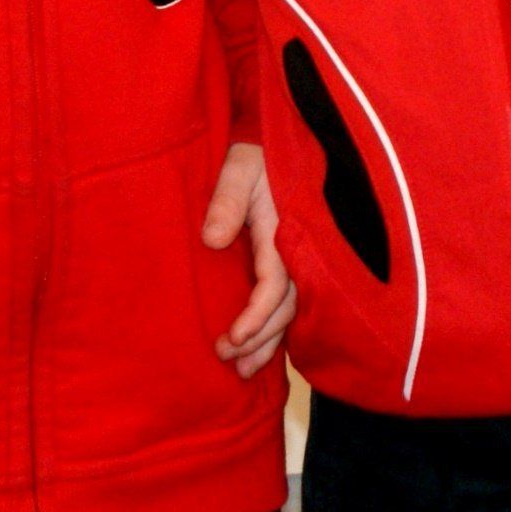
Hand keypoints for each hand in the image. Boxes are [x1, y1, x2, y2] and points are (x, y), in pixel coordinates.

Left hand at [203, 141, 295, 379]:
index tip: (233, 339)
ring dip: (268, 342)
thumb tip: (212, 240)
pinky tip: (260, 349)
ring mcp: (298, 257)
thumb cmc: (256, 155)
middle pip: (285, 308)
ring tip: (243, 371)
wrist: (281, 140)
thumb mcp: (238, 169)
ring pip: (290, 311)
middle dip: (260, 339)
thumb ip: (226, 202)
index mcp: (285, 232)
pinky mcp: (291, 260)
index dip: (256, 316)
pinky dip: (274, 328)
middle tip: (228, 361)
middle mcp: (297, 251)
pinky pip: (287, 301)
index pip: (275, 285)